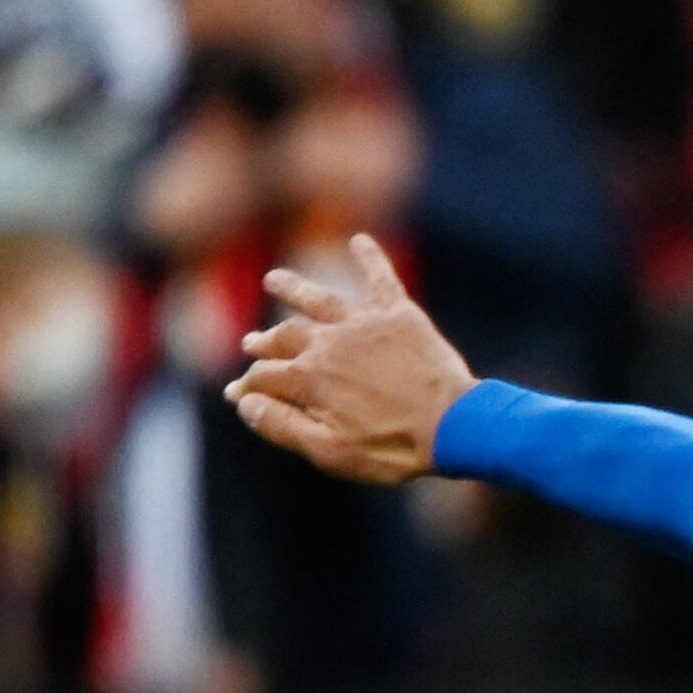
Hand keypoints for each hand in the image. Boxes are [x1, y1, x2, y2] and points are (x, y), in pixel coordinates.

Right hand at [224, 234, 473, 487]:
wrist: (453, 426)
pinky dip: (371, 258)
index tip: (238, 393)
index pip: (265, 377)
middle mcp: (329, 343)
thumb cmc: (392, 448)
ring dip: (293, 289)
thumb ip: (282, 426)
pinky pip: (381, 279)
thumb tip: (244, 404)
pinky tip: (360, 240)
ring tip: (273, 279)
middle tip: (252, 343)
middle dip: (266, 342)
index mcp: (309, 378)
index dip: (249, 386)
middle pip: (286, 337)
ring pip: (319, 300)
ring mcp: (363, 325)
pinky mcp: (399, 316)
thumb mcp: (330, 452)